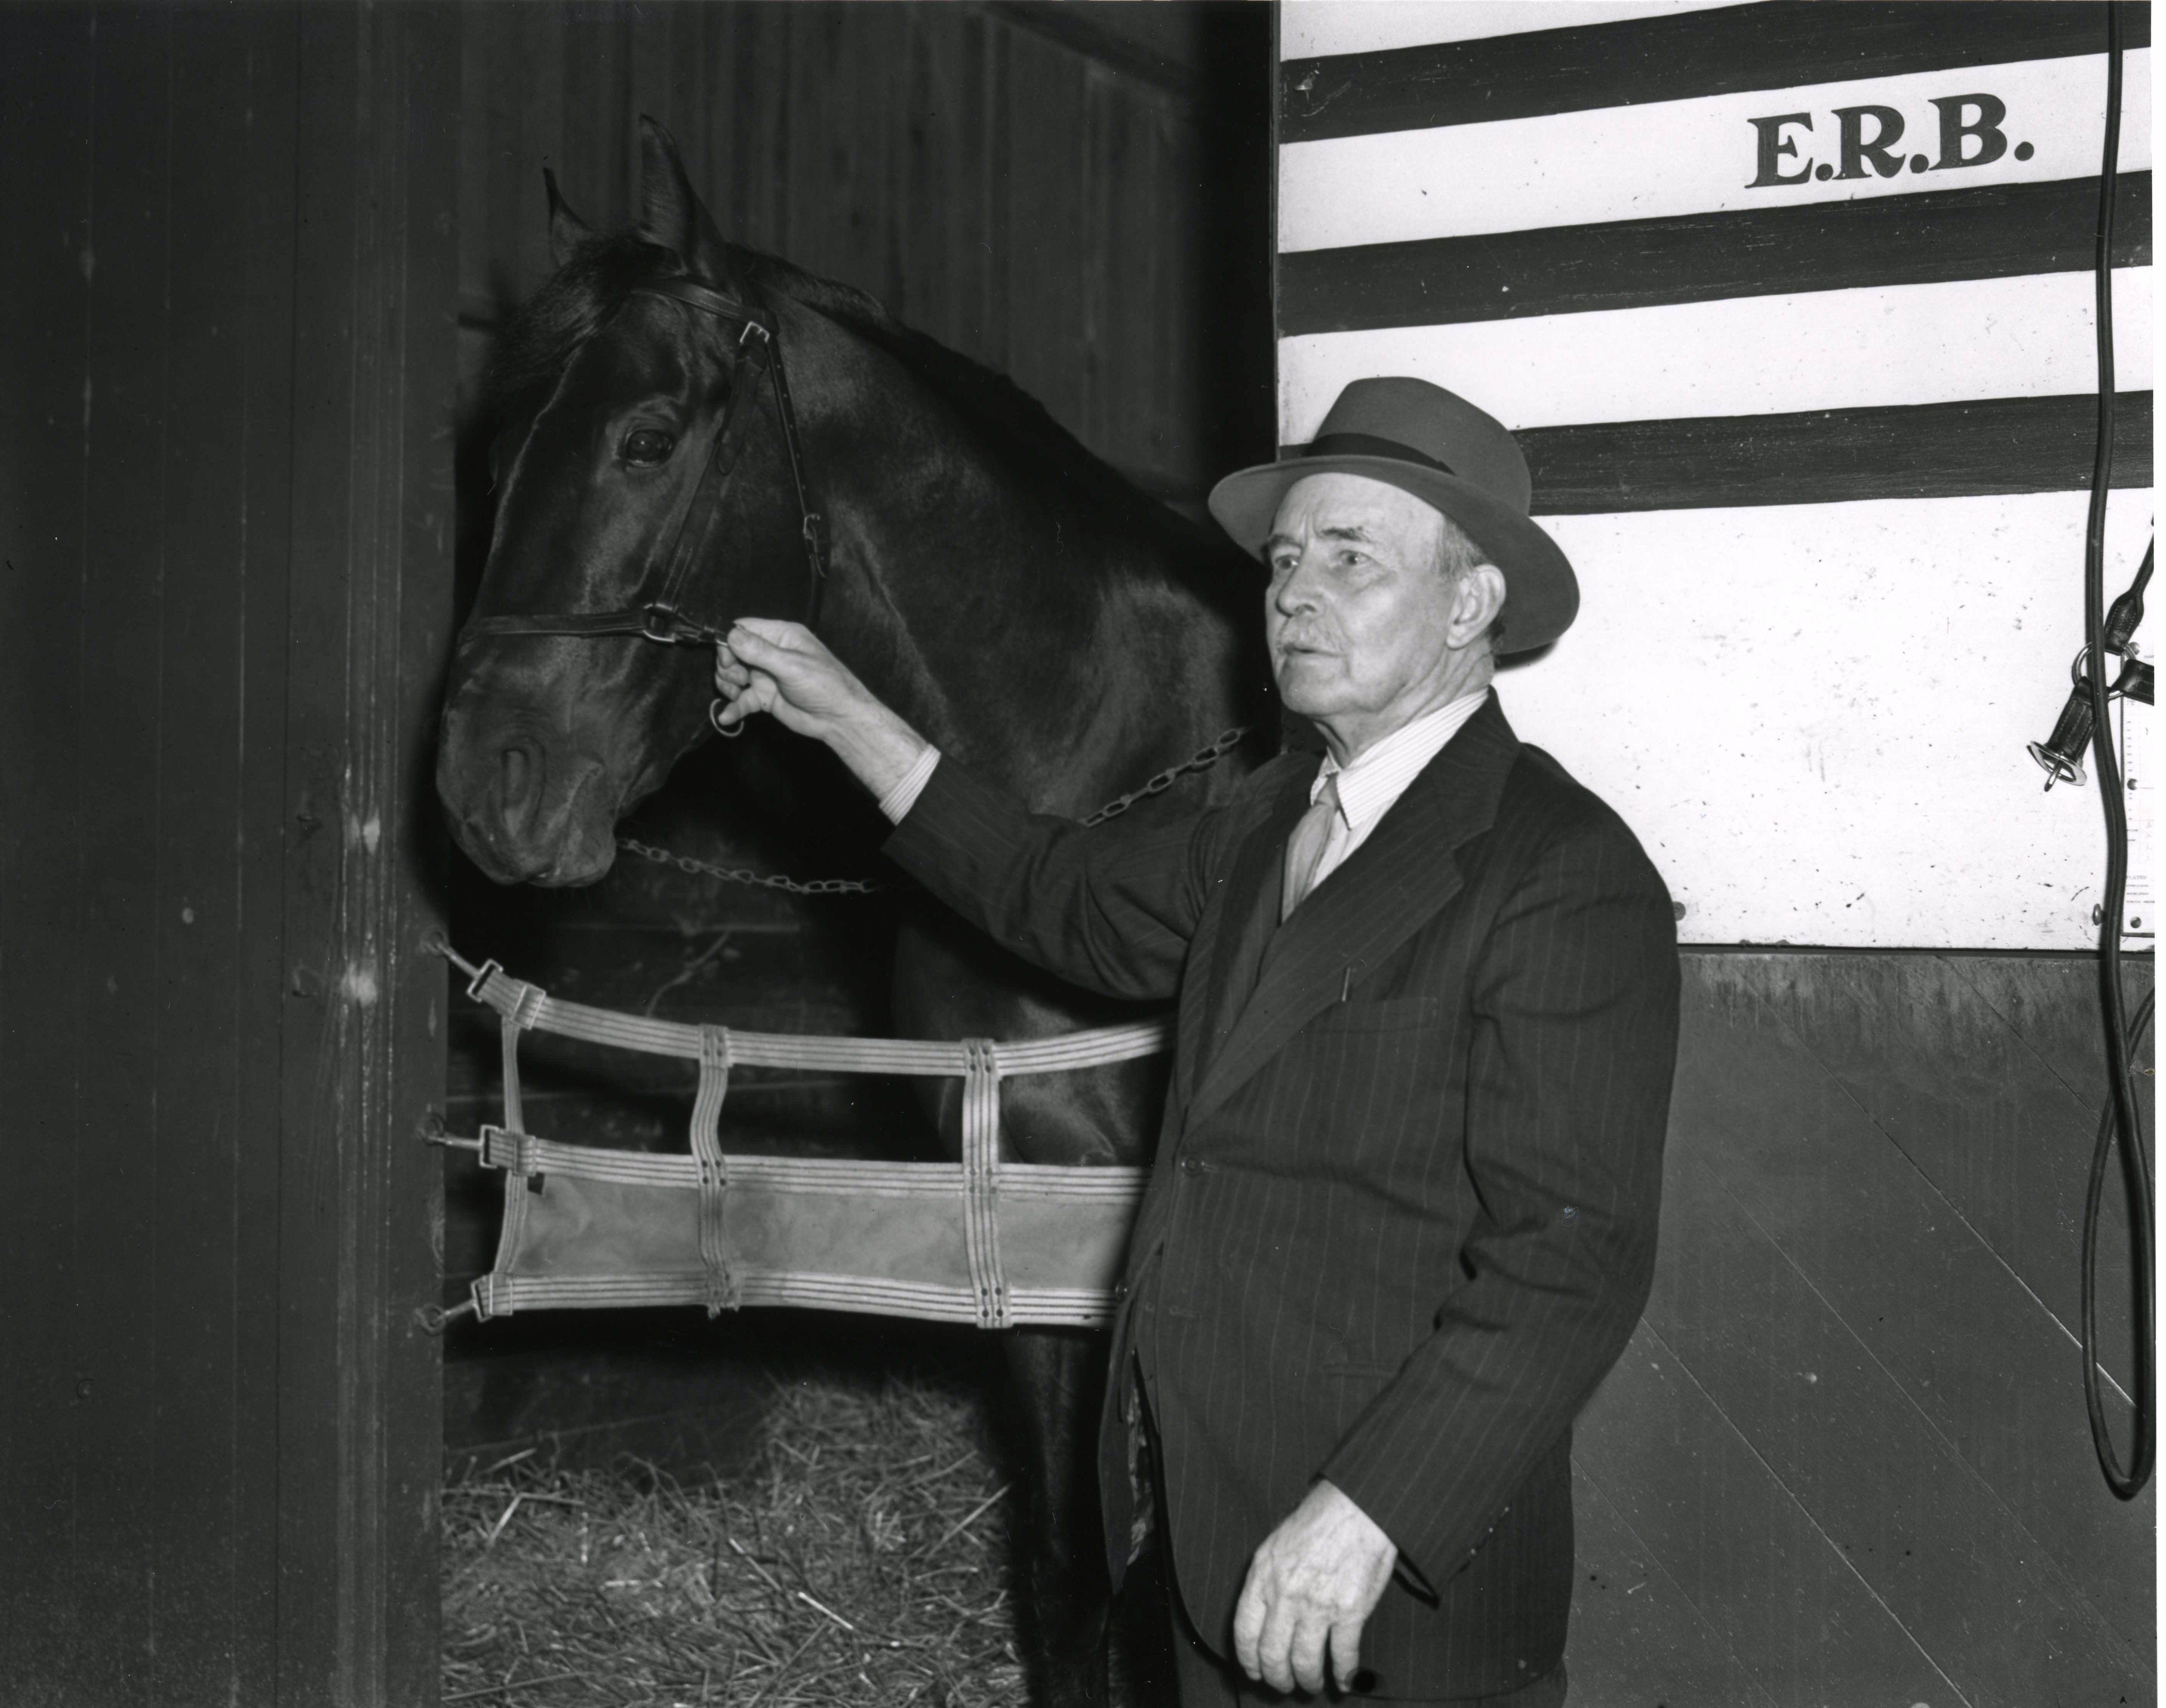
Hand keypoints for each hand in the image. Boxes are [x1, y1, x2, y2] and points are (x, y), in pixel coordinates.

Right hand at [713, 618, 869, 739]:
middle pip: (734, 651)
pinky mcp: (765, 697)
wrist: (839, 719)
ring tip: (736, 694)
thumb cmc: (824, 685)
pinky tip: (726, 717)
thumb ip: (760, 651)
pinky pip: (742, 700)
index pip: (744, 628)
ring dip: (727, 684)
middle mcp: (771, 653)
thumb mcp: (791, 665)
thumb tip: (730, 634)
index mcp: (781, 635)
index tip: (728, 659)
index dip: (729, 641)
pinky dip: (733, 708)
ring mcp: (767, 675)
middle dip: (728, 665)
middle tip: (739, 679)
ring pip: (734, 674)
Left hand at [1231, 1480, 1396, 1694]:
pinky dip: (1344, 1674)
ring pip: (1305, 1662)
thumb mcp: (1276, 1545)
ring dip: (1308, 1681)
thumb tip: (1263, 1616)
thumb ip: (1267, 1580)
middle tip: (1284, 1685)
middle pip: (1273, 1654)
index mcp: (1263, 1575)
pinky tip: (1344, 1680)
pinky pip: (1343, 1656)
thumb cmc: (1319, 1521)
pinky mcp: (1350, 1611)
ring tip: (1312, 1685)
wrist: (1357, 1506)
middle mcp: (1285, 1593)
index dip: (1248, 1659)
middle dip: (1277, 1678)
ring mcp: (1317, 1604)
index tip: (1254, 1672)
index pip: (1244, 1631)